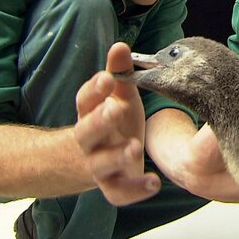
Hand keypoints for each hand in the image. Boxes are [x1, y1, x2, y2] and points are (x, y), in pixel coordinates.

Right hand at [73, 42, 160, 205]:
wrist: (95, 160)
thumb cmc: (113, 121)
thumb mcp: (118, 95)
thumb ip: (120, 72)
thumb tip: (120, 45)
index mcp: (90, 113)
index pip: (85, 100)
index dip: (95, 89)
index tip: (108, 78)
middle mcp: (90, 140)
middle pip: (87, 131)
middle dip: (100, 120)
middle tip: (114, 109)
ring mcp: (98, 164)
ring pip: (101, 163)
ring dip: (117, 155)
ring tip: (135, 147)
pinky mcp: (112, 185)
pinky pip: (117, 192)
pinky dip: (134, 190)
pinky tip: (153, 183)